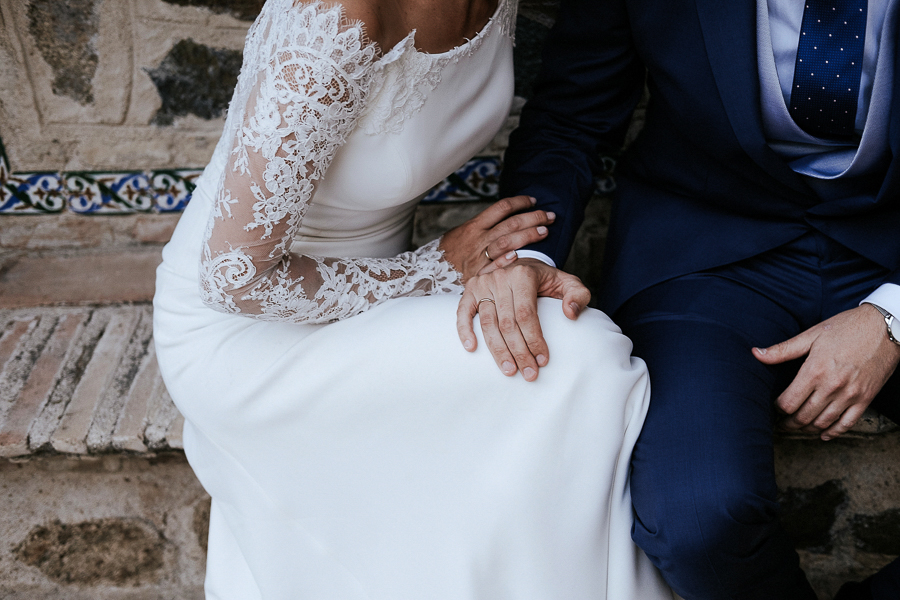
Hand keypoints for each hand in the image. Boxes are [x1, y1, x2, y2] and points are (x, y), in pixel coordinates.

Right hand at [439, 195, 554, 281]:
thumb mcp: (461, 233)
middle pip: (510, 223)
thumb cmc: (448, 253)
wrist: (428, 273)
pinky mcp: (477, 274)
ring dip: (527, 236)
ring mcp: (478, 256)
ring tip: (545, 232)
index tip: (533, 201)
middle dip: (532, 218)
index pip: (501, 208)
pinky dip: (505, 261)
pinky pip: (492, 266)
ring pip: (506, 242)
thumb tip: (503, 219)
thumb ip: (481, 227)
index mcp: (474, 226)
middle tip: (549, 216)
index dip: (520, 202)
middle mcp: (478, 238)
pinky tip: (520, 256)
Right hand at [456, 259, 590, 380]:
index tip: (543, 360)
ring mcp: (482, 283)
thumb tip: (570, 314)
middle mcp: (500, 277)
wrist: (522, 264)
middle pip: (508, 323)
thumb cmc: (546, 280)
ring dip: (497, 350)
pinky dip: (465, 330)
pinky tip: (471, 348)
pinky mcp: (469, 290)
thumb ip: (578, 295)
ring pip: (488, 323)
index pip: (526, 314)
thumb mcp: (568, 282)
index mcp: (523, 275)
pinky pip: (463, 313)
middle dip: (519, 352)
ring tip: (509, 370)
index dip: (534, 340)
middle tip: (529, 373)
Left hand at [753, 304, 899, 439]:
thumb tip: (755, 354)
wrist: (885, 327)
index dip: (777, 408)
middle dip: (788, 423)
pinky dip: (833, 432)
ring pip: (823, 423)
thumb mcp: (812, 335)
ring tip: (797, 427)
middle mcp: (832, 386)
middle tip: (780, 424)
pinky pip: (847, 424)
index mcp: (815, 371)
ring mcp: (850, 395)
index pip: (788, 402)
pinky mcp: (865, 399)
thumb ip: (783, 349)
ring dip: (807, 429)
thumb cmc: (846, 328)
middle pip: (803, 416)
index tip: (773, 407)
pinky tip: (823, 434)